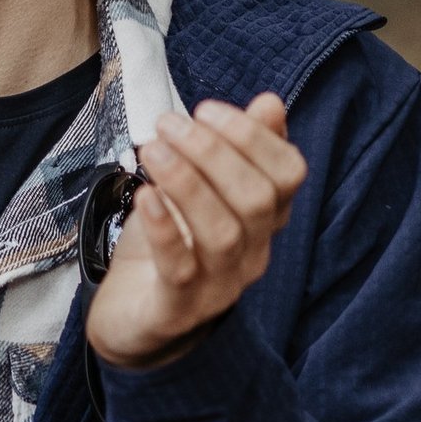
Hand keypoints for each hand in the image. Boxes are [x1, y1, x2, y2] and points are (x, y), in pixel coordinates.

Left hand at [87, 93, 308, 369]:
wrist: (132, 318)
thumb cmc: (168, 244)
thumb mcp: (199, 189)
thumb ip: (235, 149)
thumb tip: (272, 103)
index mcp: (264, 220)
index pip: (288, 174)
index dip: (252, 137)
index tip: (206, 109)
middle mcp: (253, 253)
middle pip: (256, 200)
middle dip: (212, 152)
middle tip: (168, 124)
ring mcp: (219, 285)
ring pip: (223, 233)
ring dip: (187, 183)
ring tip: (151, 149)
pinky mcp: (177, 309)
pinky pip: (181, 269)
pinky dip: (165, 228)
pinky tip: (145, 196)